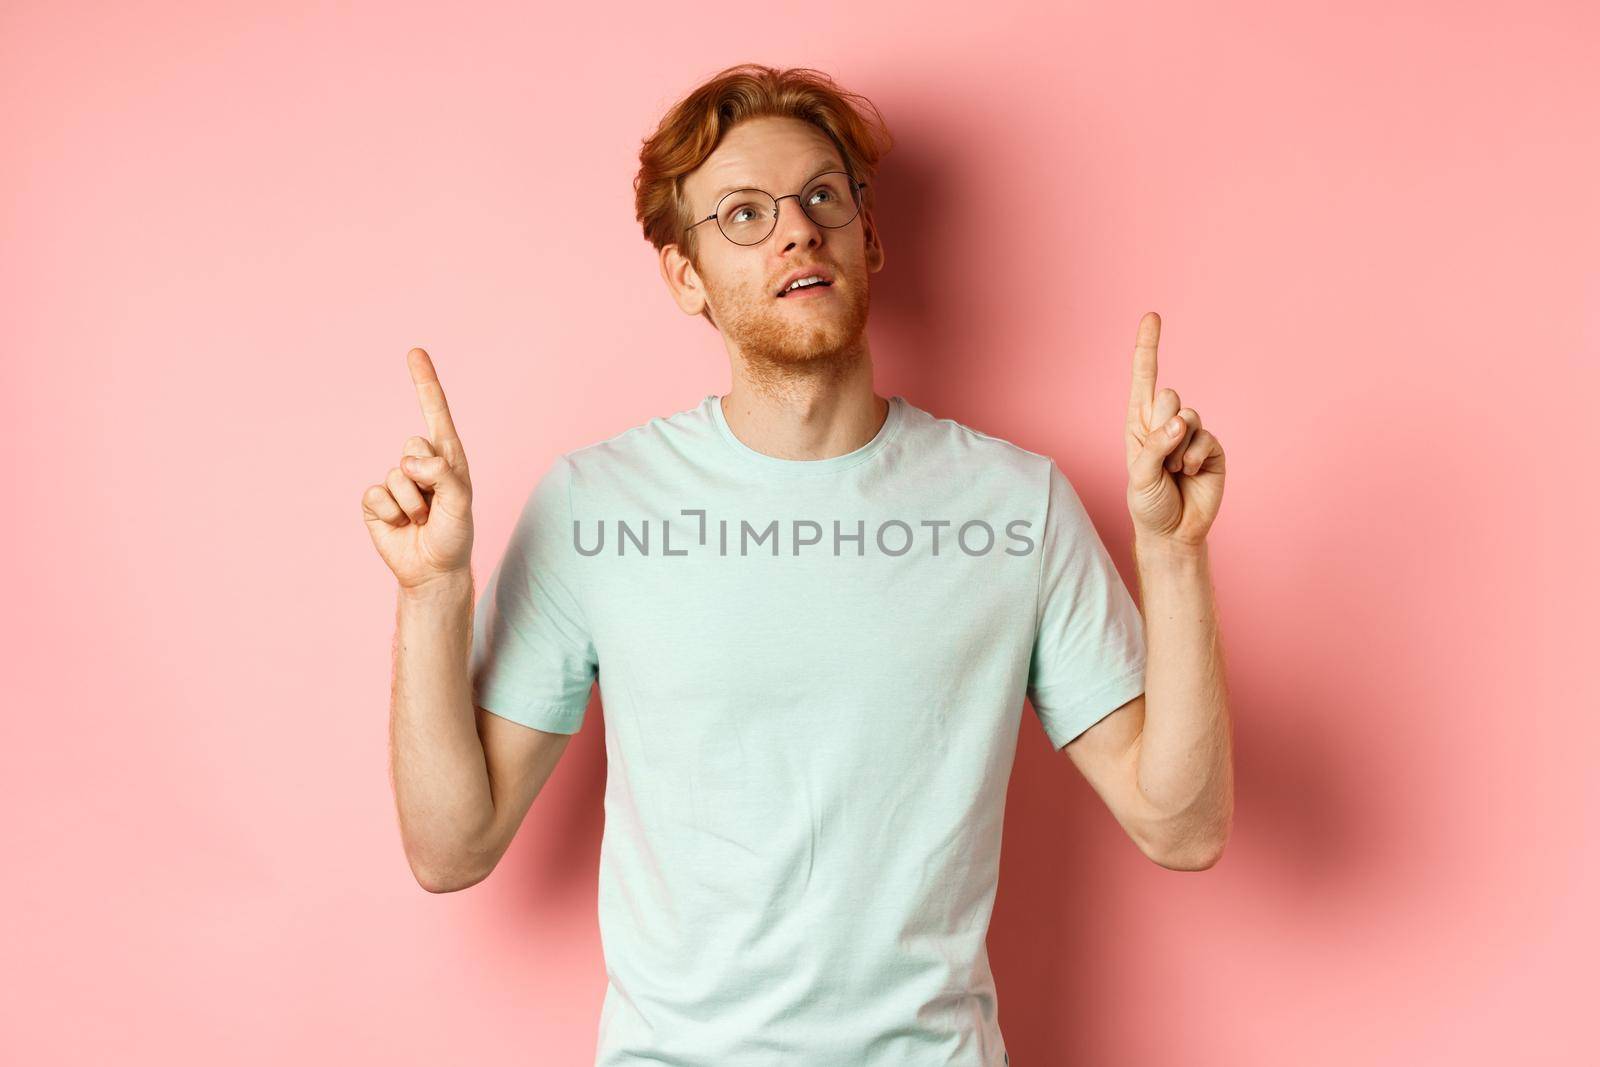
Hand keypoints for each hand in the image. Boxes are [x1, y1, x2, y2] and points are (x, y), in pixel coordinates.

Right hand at [361, 348, 475, 590]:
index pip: (435, 413)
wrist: (433, 570)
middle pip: (413, 446)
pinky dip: (392, 513)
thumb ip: (443, 475)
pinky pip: (376, 494)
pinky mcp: (376, 502)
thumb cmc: (454, 534)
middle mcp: (420, 463)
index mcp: (447, 457)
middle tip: (435, 505)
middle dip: (426, 478)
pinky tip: (401, 525)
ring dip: (413, 503)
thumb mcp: (460, 502)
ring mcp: (396, 481)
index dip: (425, 383)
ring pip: (396, 475)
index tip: (415, 352)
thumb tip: (410, 461)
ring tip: (423, 519)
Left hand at [1125, 312, 1225, 547]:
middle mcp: (1165, 423)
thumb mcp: (1139, 476)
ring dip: (1178, 448)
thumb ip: (1156, 446)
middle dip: (1162, 427)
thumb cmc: (1148, 504)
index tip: (1152, 315)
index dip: (1148, 346)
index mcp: (1140, 423)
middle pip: (1168, 396)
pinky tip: (1189, 476)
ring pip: (1189, 415)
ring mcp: (1191, 434)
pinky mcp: (1212, 448)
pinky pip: (1206, 438)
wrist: (1173, 532)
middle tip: (1160, 459)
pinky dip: (1194, 459)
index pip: (1145, 378)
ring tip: (1173, 473)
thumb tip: (1182, 421)